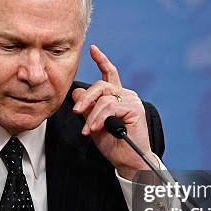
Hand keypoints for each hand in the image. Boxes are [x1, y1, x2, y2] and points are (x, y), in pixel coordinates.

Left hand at [72, 45, 156, 179]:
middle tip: (75, 112)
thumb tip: (75, 92)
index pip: (109, 74)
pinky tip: (95, 129)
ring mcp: (132, 100)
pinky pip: (110, 107)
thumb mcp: (93, 124)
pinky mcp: (135, 108)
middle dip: (85, 98)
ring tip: (88, 130)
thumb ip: (86, 109)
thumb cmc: (113, 145)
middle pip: (101, 85)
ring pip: (104, 98)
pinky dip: (99, 118)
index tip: (92, 49)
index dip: (101, 61)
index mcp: (117, 97)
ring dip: (92, 115)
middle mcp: (126, 95)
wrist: (128, 161)